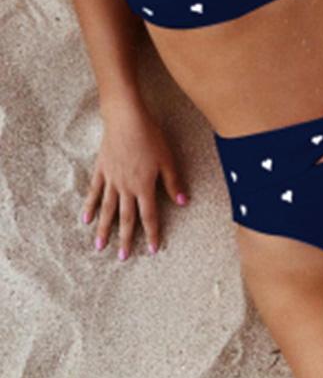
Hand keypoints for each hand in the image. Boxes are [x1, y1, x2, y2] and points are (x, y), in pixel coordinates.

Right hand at [82, 102, 187, 259]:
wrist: (126, 119)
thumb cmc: (150, 137)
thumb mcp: (167, 159)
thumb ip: (173, 183)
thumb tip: (183, 202)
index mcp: (144, 186)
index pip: (149, 216)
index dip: (152, 233)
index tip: (152, 250)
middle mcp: (126, 187)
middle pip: (126, 218)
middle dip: (125, 239)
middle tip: (122, 257)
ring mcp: (111, 179)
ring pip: (107, 209)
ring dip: (104, 229)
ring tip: (99, 247)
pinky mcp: (101, 170)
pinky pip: (94, 192)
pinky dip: (90, 206)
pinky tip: (85, 219)